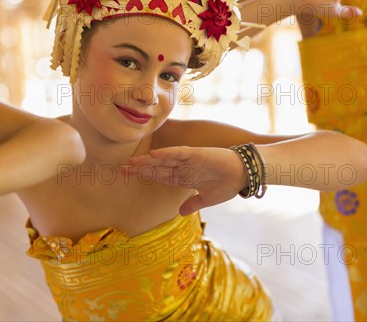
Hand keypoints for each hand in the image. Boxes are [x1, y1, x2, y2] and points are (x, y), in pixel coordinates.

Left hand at [122, 147, 246, 215]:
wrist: (244, 174)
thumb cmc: (228, 184)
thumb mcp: (207, 199)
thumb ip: (193, 203)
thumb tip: (180, 212)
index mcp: (184, 177)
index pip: (159, 176)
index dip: (144, 175)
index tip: (128, 175)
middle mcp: (183, 167)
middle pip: (157, 167)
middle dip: (140, 168)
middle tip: (121, 169)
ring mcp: (189, 160)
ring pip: (164, 160)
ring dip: (149, 161)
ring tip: (133, 163)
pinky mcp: (197, 154)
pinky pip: (179, 153)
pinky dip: (167, 154)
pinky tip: (154, 155)